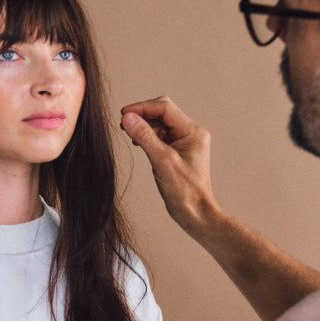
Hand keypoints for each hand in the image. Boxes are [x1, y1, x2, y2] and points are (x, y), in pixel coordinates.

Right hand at [121, 96, 218, 233]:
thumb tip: (128, 118)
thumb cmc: (185, 191)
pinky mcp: (178, 151)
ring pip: (161, 123)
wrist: (195, 212)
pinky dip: (148, 135)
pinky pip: (161, 135)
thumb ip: (145, 137)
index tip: (124, 113)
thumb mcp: (162, 161)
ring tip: (128, 132)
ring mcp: (185, 142)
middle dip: (143, 114)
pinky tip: (138, 141)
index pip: (165, 108)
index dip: (142, 107)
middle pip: (163, 112)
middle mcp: (191, 133)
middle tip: (124, 122)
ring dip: (144, 125)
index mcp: (192, 132)